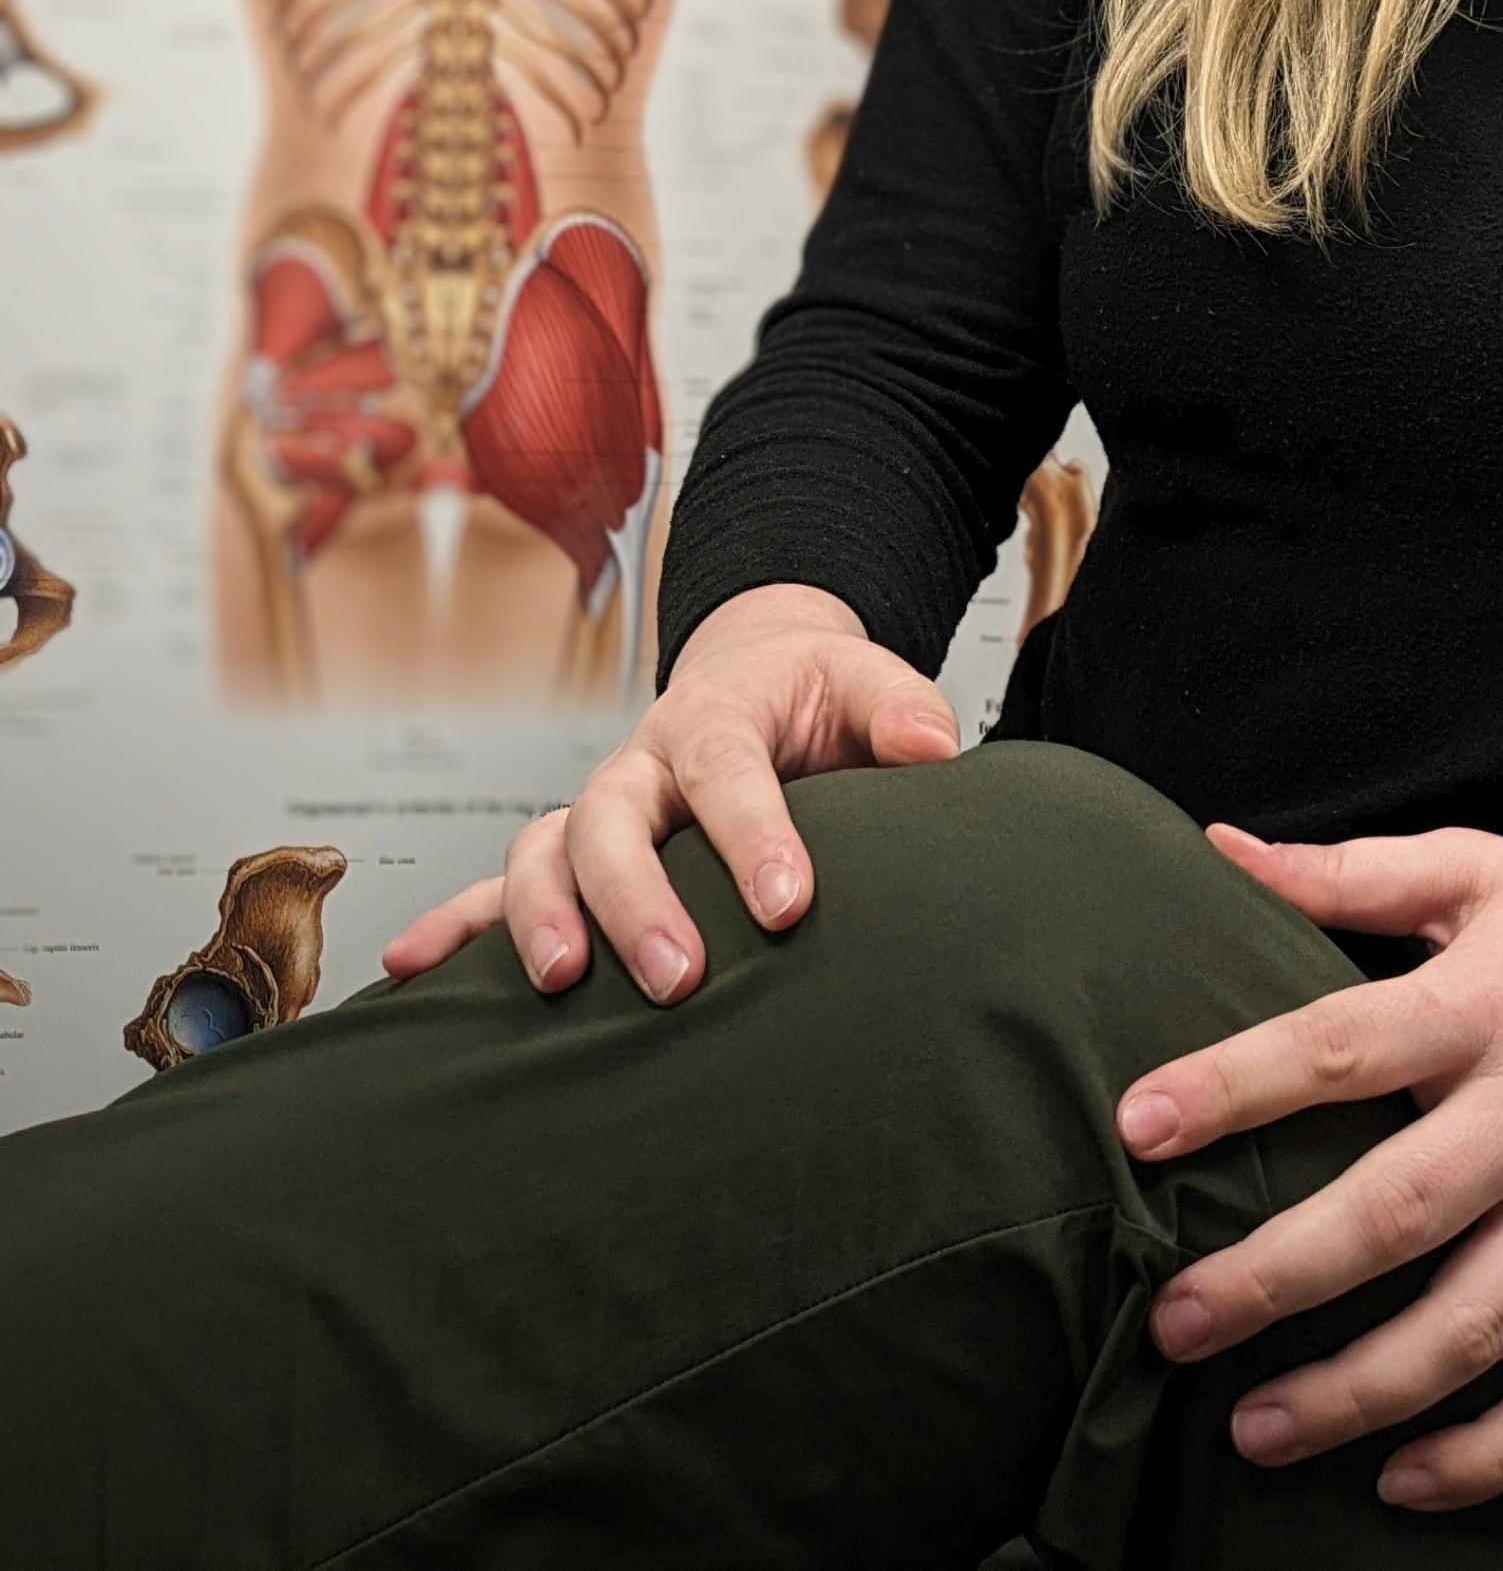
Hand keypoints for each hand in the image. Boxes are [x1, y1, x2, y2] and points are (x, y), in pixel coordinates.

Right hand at [378, 583, 960, 1003]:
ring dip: (540, 918)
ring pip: (544, 854)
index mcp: (716, 716)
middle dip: (637, 900)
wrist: (757, 679)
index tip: (789, 902)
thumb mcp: (867, 681)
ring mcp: (595, 810)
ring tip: (557, 985)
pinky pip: (493, 891)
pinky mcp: (569, 857)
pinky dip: (449, 927)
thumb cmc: (817, 697)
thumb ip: (901, 709)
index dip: (753, 833)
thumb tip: (934, 748)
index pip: (727, 768)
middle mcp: (640, 764)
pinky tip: (406, 971)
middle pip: (614, 820)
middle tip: (678, 979)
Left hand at [1116, 828, 1502, 1510]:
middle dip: (1277, 1276)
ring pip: (1479, 1325)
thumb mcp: (1488, 872)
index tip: (1138, 1125)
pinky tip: (1404, 1481)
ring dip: (1363, 1390)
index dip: (1236, 1084)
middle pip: (1400, 1210)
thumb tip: (1216, 848)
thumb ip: (1351, 872)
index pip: (1343, 1044)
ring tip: (1254, 1428)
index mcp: (1491, 1000)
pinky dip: (1495, 1452)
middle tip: (1175, 1322)